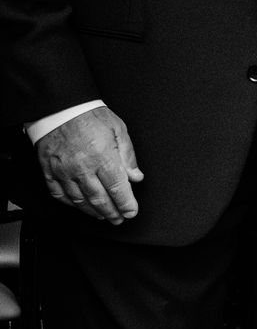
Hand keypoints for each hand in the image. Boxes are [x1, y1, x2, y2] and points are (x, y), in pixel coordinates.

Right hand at [37, 106, 142, 224]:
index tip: (131, 212)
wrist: (60, 109)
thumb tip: (136, 176)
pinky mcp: (50, 172)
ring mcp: (64, 172)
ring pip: (79, 201)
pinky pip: (60, 195)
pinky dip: (71, 204)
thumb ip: (128, 156)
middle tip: (119, 219)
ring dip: (93, 212)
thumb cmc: (90, 116)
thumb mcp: (118, 130)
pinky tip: (80, 207)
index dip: (126, 204)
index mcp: (103, 157)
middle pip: (99, 199)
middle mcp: (83, 168)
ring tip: (103, 216)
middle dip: (112, 212)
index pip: (118, 189)